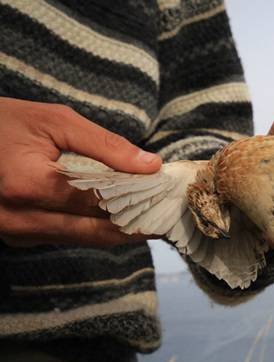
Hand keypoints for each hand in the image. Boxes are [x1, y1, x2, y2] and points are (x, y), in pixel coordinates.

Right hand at [0, 97, 161, 246]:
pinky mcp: (19, 237)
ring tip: (153, 218)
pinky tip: (120, 218)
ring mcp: (17, 233)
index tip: (168, 196)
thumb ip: (105, 145)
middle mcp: (21, 219)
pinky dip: (95, 228)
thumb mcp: (54, 122)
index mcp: (29, 186)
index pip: (101, 202)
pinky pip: (66, 237)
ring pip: (84, 239)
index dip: (139, 200)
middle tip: (169, 218)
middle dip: (137, 225)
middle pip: (96, 231)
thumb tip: (150, 165)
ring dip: (120, 230)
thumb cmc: (3, 123)